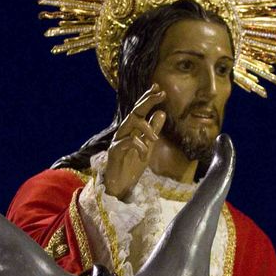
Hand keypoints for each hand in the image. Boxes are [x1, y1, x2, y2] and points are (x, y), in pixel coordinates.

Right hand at [103, 84, 168, 198]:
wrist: (120, 187)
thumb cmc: (132, 167)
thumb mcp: (148, 147)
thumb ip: (153, 130)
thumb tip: (161, 112)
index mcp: (132, 130)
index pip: (140, 110)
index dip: (148, 98)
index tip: (159, 87)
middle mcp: (124, 132)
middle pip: (135, 111)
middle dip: (148, 101)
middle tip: (162, 94)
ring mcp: (118, 140)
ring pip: (130, 123)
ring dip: (146, 128)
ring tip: (155, 139)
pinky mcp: (114, 152)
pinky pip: (127, 141)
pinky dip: (139, 146)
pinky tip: (144, 156)